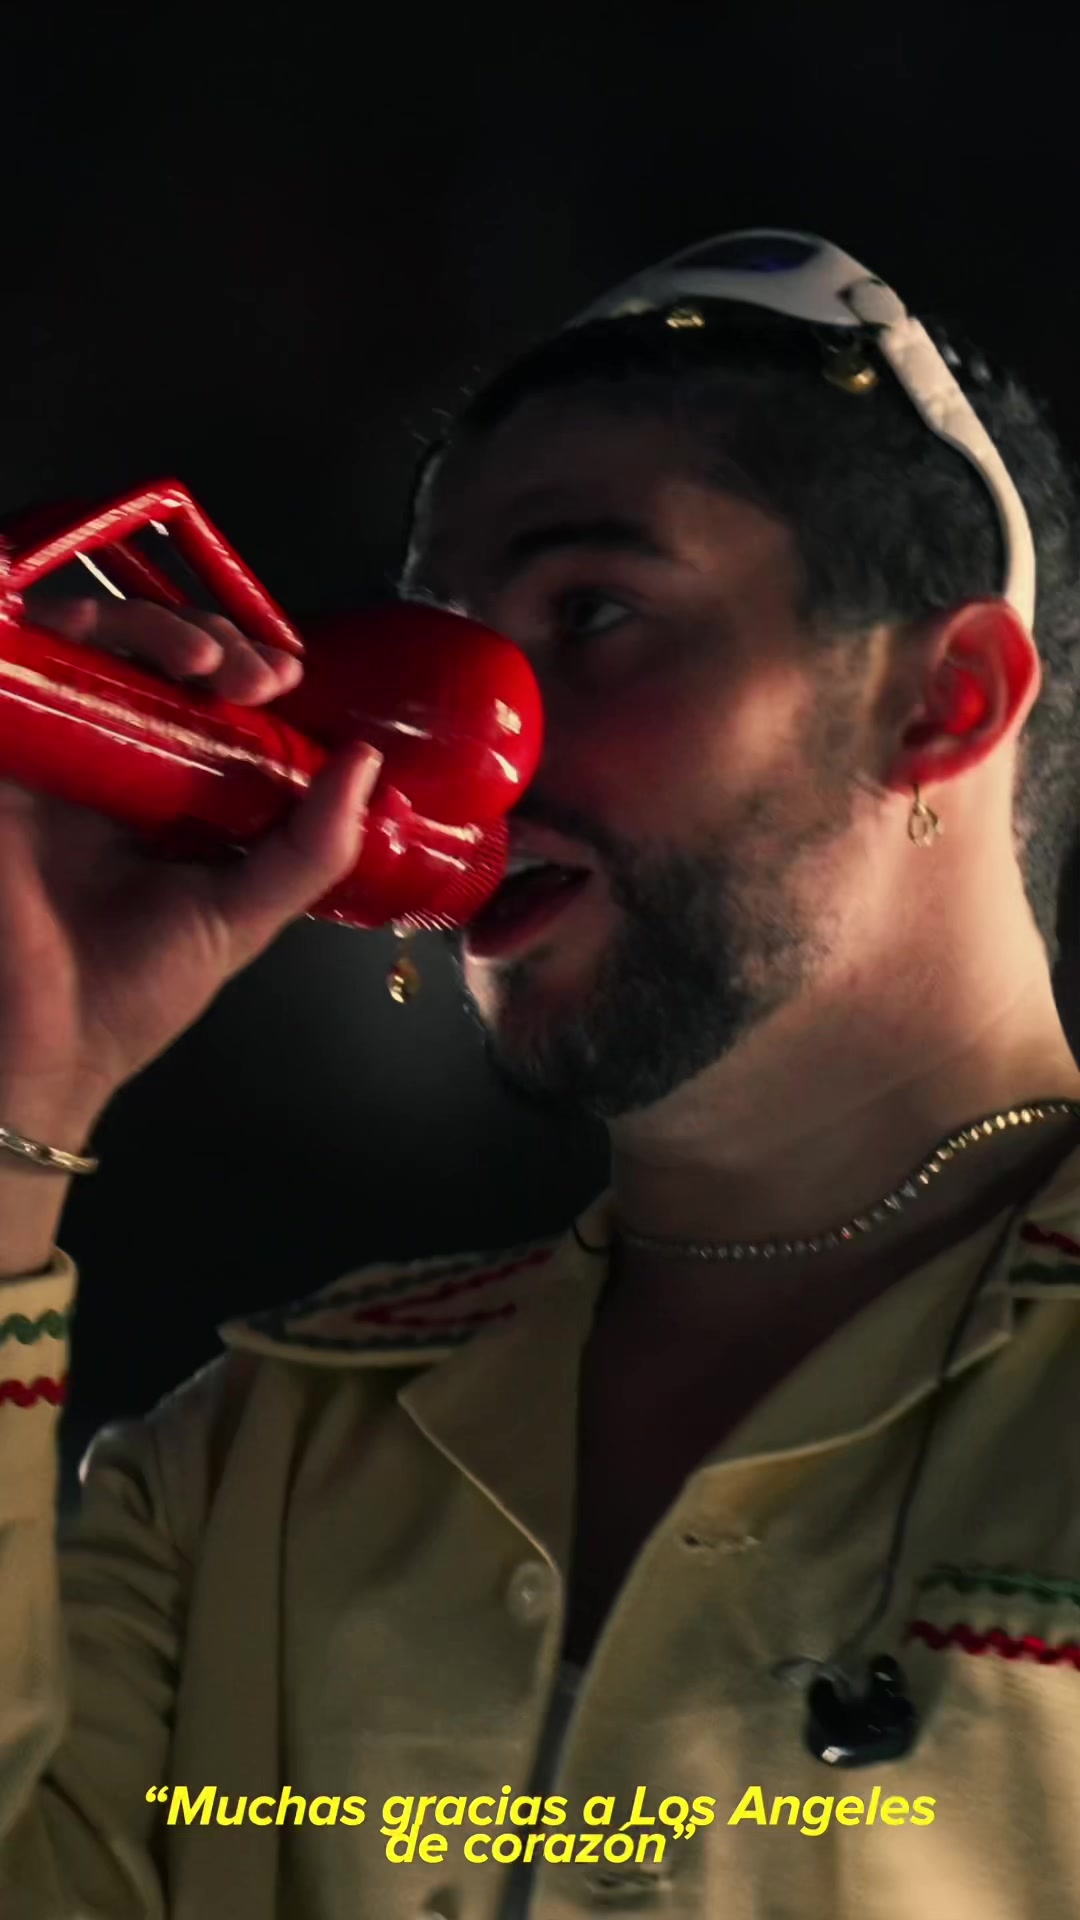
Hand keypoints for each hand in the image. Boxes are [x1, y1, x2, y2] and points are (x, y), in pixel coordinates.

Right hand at [0, 596, 383, 1139]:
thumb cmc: (135, 991)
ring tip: (202, 663)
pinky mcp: (4, 753)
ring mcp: (52, 751)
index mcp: (173, 790)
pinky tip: (107, 649)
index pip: (211, 696)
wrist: (44, 1046)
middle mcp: (111, 759)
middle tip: (253, 676)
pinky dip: (60, 632)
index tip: (284, 679)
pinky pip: (21, 665)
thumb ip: (312, 849)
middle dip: (212, 640)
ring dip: (151, 627)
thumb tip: (368, 765)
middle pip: (155, 653)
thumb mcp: (245, 916)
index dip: (248, 668)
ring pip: (91, 640)